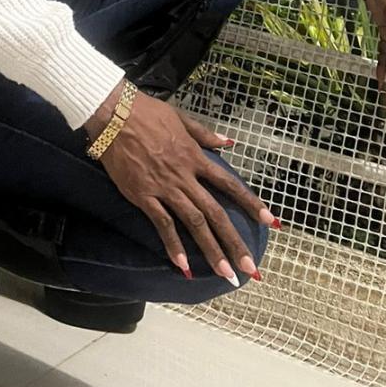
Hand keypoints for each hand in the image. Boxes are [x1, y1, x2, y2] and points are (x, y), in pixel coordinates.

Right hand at [85, 81, 276, 282]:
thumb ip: (205, 134)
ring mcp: (165, 188)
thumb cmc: (146, 112)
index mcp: (195, 157)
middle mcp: (185, 176)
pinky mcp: (143, 196)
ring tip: (225, 273)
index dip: (250, 203)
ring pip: (193, 223)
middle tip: (250, 268)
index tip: (270, 221)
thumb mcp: (180, 118)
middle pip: (215, 213)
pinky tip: (183, 266)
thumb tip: (228, 142)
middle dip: (234, 242)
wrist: (115, 114)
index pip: (229, 184)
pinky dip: (173, 245)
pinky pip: (162, 224)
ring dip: (211, 250)